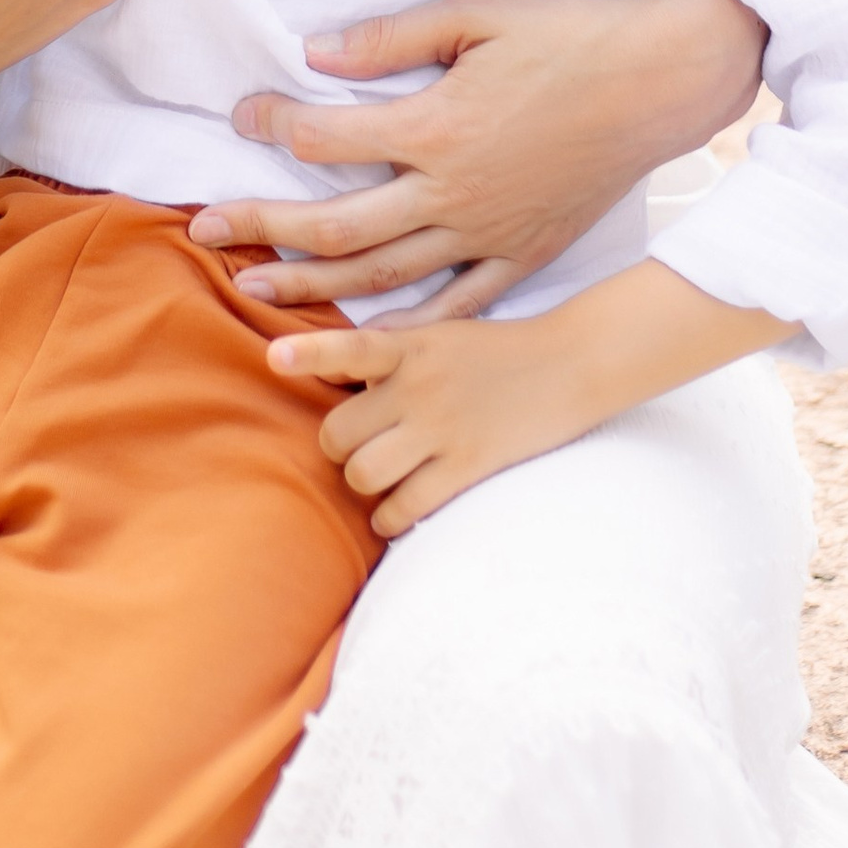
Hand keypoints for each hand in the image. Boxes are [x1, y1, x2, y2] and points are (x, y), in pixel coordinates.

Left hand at [185, 0, 766, 316]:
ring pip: (380, 276)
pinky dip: (402, 324)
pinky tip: (361, 335)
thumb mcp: (476, 14)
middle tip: (200, 230)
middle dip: (259, 227)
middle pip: (332, 225)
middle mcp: (451, 192)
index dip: (270, 123)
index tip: (240, 113)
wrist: (660, 83)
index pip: (323, 136)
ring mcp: (486, 233)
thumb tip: (314, 53)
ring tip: (253, 290)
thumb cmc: (568, 37)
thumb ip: (390, 39)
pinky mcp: (521, 255)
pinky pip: (452, 305)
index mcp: (435, 126)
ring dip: (309, 286)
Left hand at [272, 255, 792, 536]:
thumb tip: (339, 374)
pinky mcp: (467, 467)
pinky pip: (404, 507)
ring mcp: (442, 429)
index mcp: (412, 343)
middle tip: (357, 446)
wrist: (572, 363)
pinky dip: (390, 517)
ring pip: (362, 474)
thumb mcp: (443, 330)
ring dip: (363, 483)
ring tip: (379, 479)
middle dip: (339, 446)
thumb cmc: (500, 348)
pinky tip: (396, 512)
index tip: (274, 357)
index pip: (351, 347)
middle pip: (338, 432)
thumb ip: (392, 350)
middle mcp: (420, 386)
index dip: (309, 354)